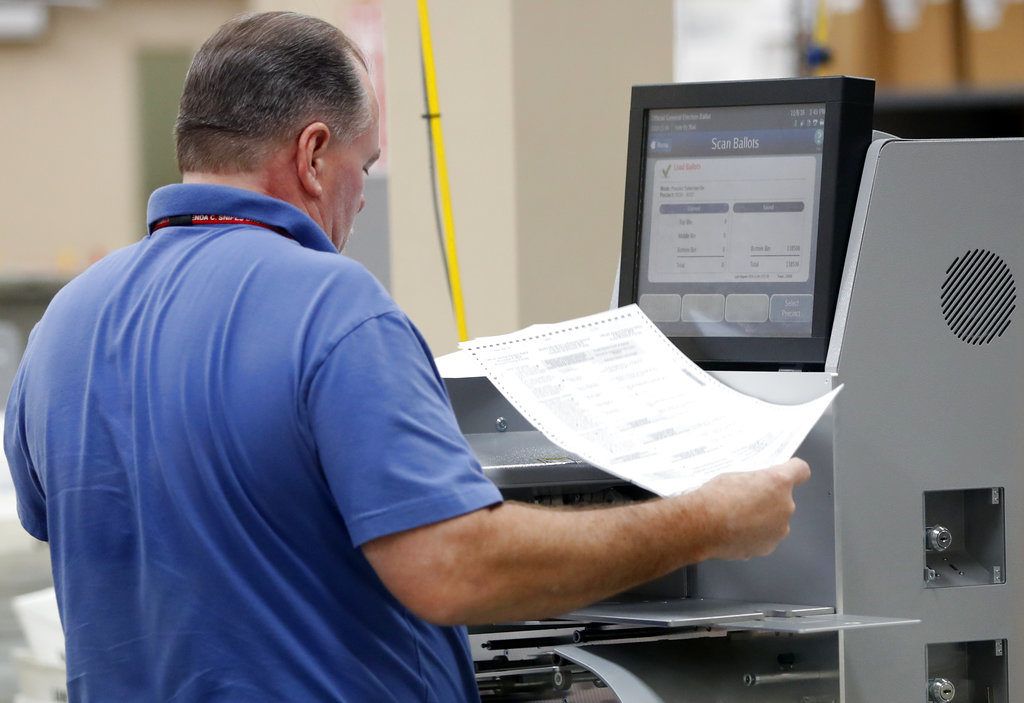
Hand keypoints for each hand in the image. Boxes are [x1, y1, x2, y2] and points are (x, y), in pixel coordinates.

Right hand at [690, 458, 810, 560]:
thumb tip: (756, 488)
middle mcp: (785, 506)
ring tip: (737, 519)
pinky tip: (735, 532)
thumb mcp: (734, 476)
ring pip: (775, 520)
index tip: (784, 471)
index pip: (800, 470)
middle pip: (784, 499)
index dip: (793, 470)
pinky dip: (754, 535)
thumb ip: (754, 481)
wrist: (701, 526)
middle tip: (745, 499)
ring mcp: (779, 530)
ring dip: (763, 519)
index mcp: (778, 482)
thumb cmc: (714, 497)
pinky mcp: (767, 547)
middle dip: (769, 499)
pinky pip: (765, 537)